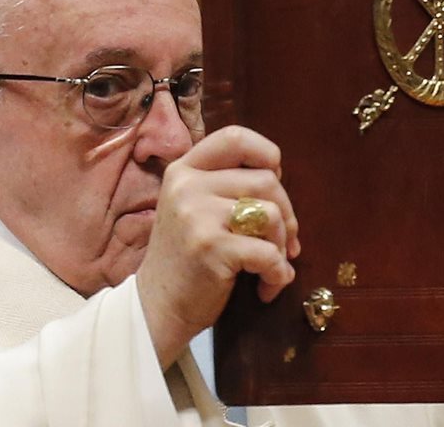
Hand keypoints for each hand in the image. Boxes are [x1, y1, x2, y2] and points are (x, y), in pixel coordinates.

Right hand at [136, 126, 300, 367]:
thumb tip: (279, 175)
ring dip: (282, 245)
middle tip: (284, 242)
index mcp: (184, 169)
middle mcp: (187, 185)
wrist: (156, 307)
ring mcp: (196, 215)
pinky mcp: (210, 247)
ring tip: (273, 266)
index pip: (235, 137)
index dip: (266, 153)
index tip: (275, 180)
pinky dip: (278, 273)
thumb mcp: (193, 207)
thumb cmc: (186, 258)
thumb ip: (224, 184)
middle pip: (266, 179)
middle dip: (287, 214)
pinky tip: (267, 286)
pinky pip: (268, 252)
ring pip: (271, 213)